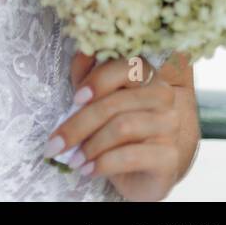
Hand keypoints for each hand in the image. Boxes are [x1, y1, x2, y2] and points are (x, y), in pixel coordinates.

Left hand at [43, 51, 199, 201]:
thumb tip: (82, 52)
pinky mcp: (169, 156)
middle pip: (116, 103)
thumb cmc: (115, 129)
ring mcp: (170, 125)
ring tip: (73, 160)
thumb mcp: (96, 98)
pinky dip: (103, 164)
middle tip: (55, 143)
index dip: (99, 80)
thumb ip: (87, 74)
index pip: (125, 67)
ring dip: (90, 146)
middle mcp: (163, 96)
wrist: (141, 172)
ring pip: (122, 128)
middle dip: (79, 124)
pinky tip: (88, 170)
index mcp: (146, 74)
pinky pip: (131, 156)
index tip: (75, 98)